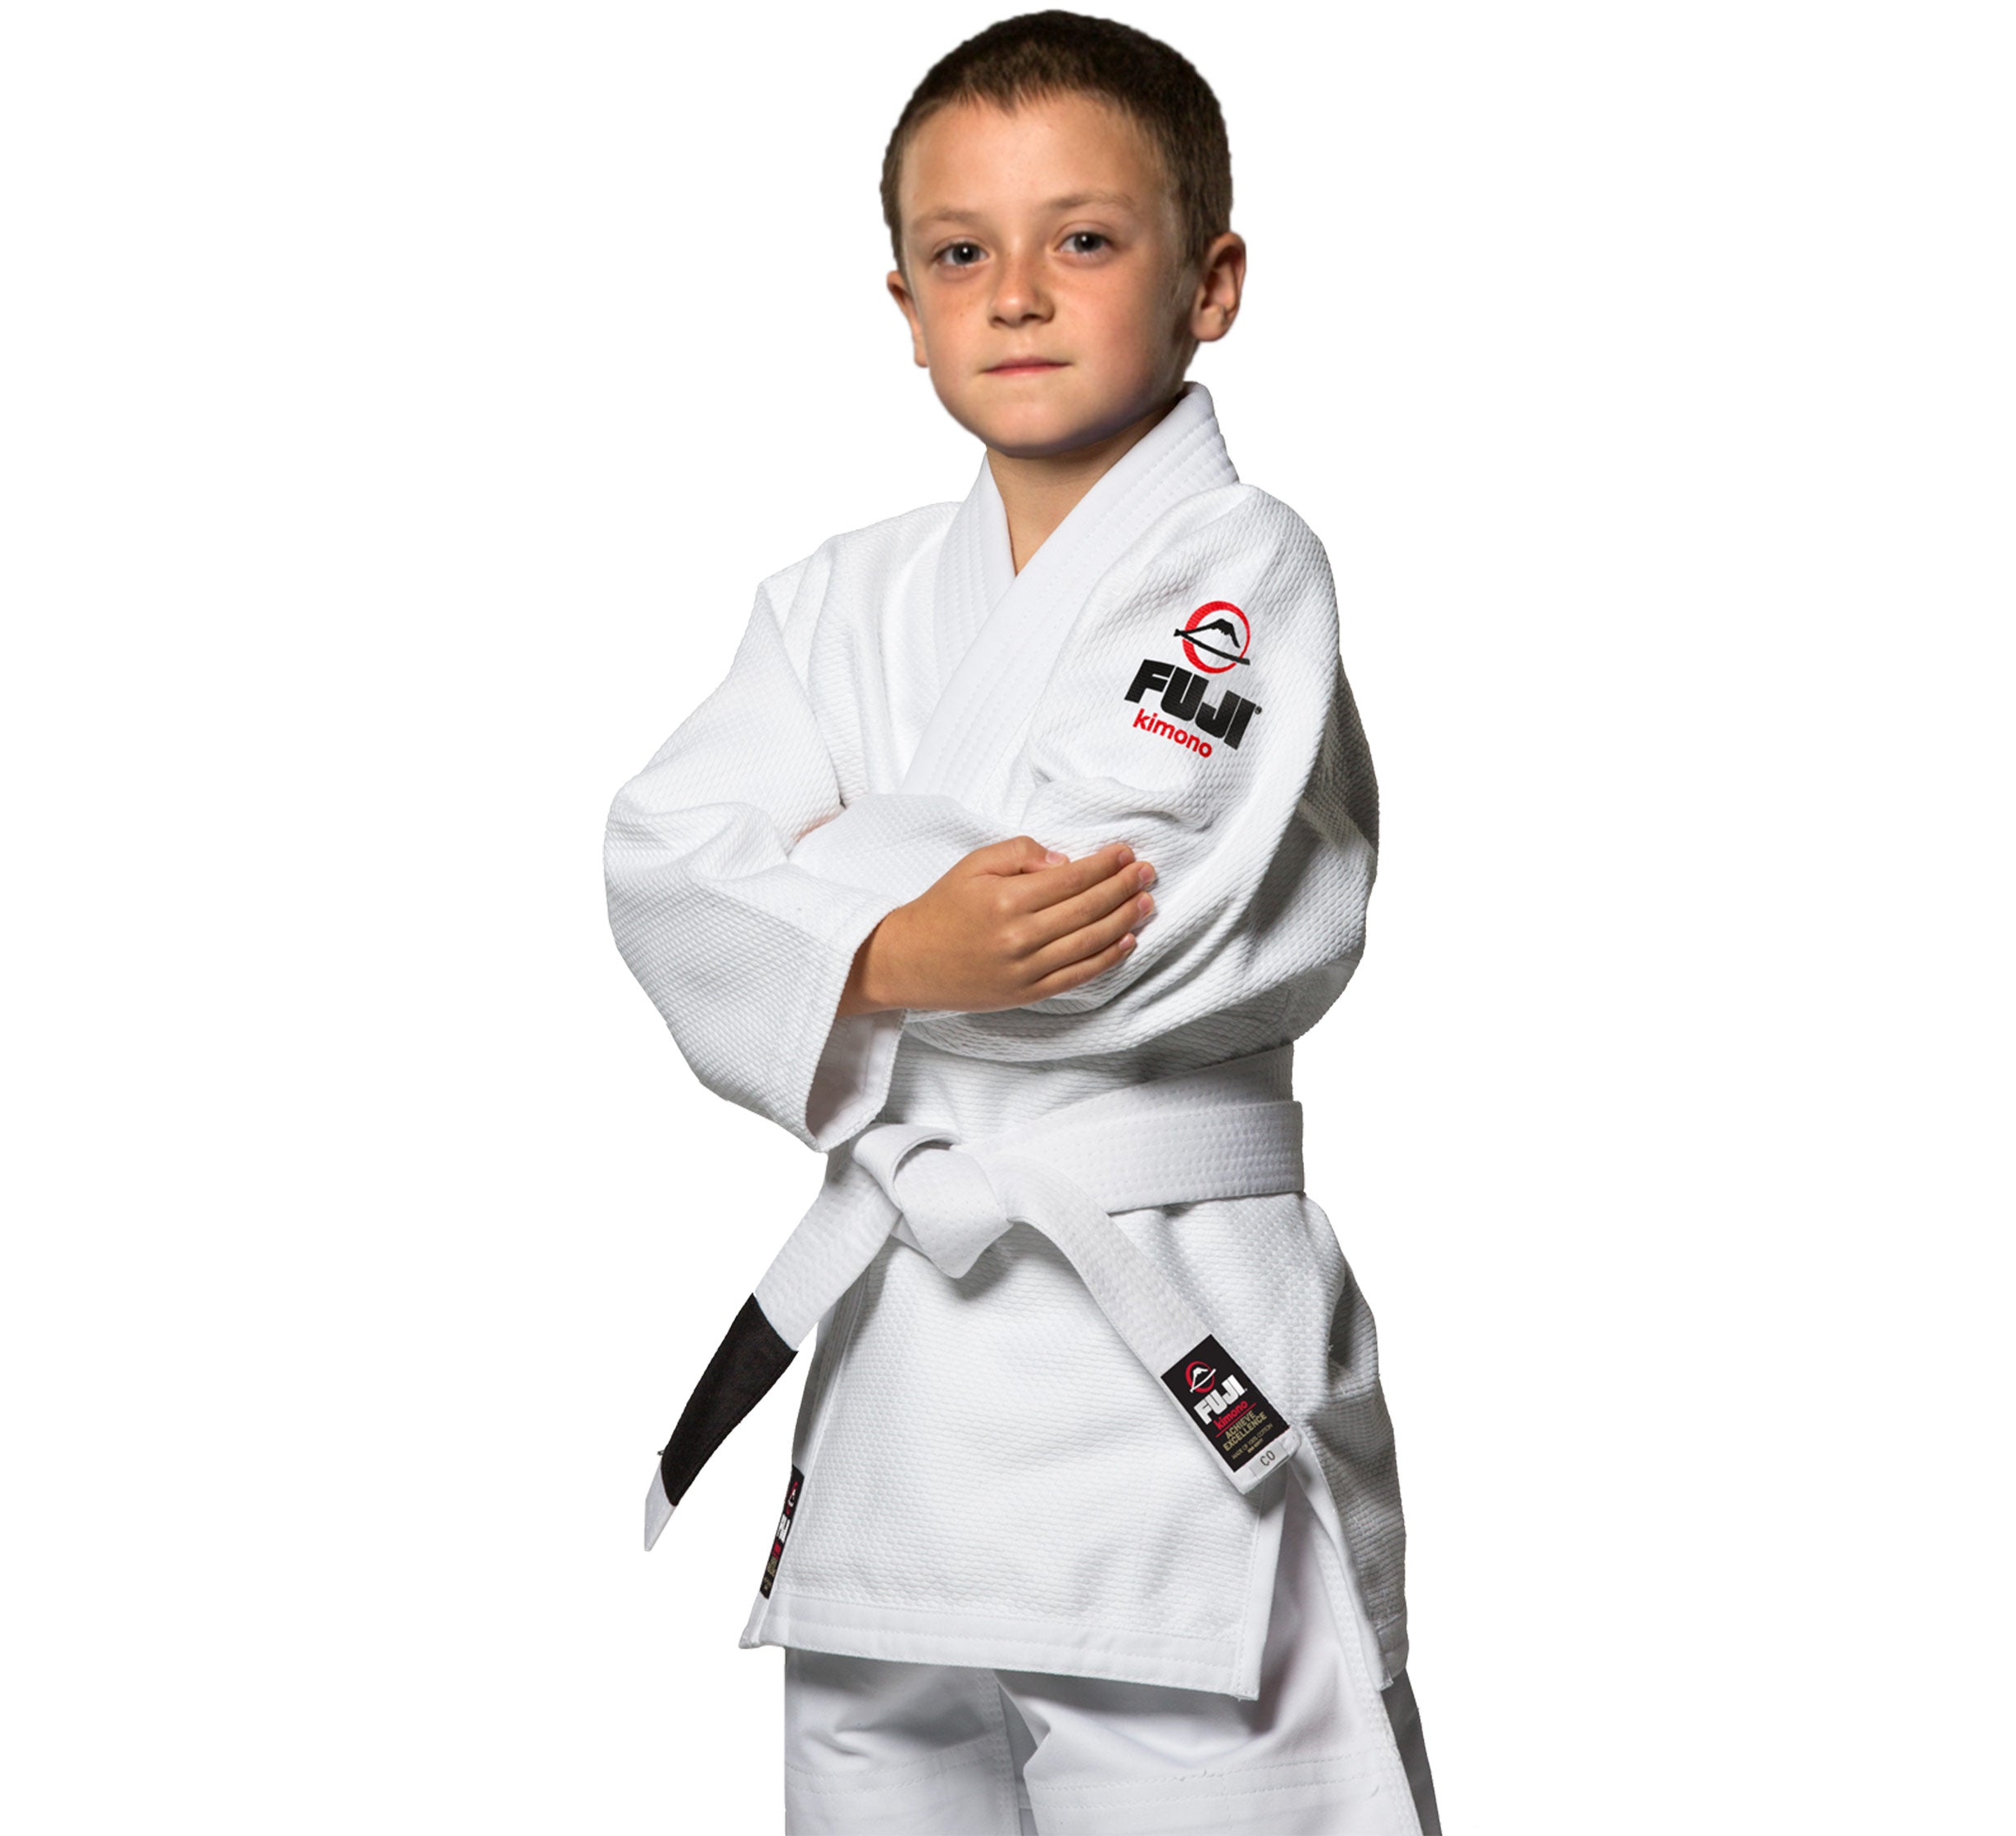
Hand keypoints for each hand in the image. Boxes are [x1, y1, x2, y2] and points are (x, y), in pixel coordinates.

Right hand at [837, 837, 1155, 1016]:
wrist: (908, 961)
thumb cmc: (941, 908)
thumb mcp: (972, 865)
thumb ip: (1019, 853)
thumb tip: (1065, 861)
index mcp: (1006, 900)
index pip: (1072, 878)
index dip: (1105, 865)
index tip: (1126, 853)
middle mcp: (1020, 937)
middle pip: (1088, 909)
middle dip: (1124, 888)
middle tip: (1147, 872)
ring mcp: (1026, 969)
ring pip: (1090, 942)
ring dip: (1125, 920)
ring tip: (1146, 902)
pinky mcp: (1027, 993)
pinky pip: (1078, 975)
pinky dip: (1107, 958)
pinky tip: (1126, 941)